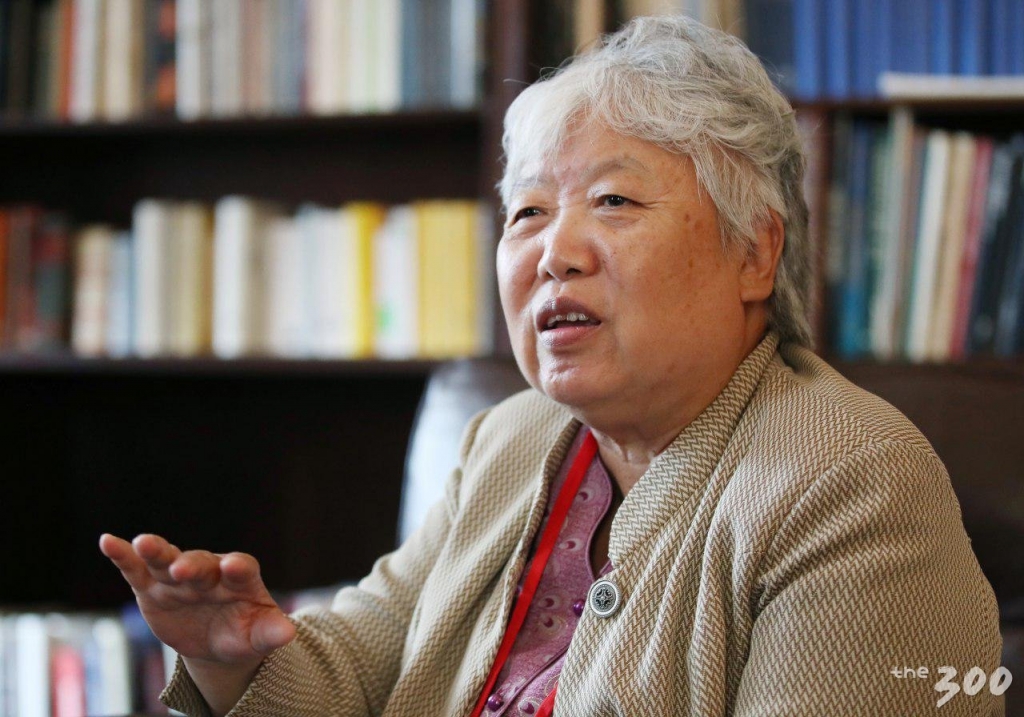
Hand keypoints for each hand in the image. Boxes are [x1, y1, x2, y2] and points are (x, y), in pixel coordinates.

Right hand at [99, 533, 295, 676]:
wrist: (216, 642)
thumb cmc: (243, 633)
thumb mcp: (258, 637)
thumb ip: (271, 632)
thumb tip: (289, 635)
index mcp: (240, 579)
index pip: (242, 568)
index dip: (238, 567)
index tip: (234, 567)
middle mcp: (209, 571)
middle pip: (201, 563)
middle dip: (192, 565)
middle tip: (182, 568)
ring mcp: (178, 577)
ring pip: (167, 558)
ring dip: (156, 550)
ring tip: (143, 543)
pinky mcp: (152, 587)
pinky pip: (136, 569)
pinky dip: (123, 555)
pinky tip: (108, 542)